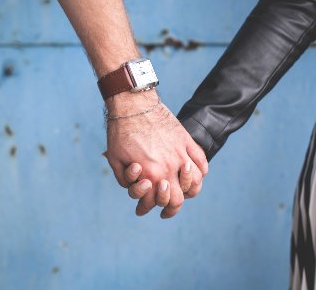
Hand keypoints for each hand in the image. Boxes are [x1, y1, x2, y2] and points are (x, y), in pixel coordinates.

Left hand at [103, 90, 207, 217]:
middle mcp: (170, 167)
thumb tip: (135, 188)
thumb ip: (125, 180)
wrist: (133, 104)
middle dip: (173, 207)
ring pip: (196, 181)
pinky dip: (201, 170)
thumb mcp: (115, 160)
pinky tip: (195, 173)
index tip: (148, 210)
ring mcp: (181, 153)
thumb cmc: (120, 132)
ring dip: (190, 190)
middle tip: (167, 210)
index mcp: (152, 174)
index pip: (162, 203)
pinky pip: (201, 159)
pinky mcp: (186, 140)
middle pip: (180, 198)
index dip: (154, 209)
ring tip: (184, 192)